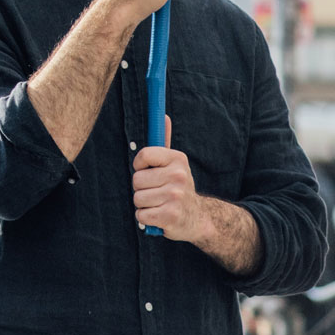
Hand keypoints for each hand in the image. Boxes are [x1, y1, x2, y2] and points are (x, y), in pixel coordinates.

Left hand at [133, 115, 202, 240]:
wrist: (197, 218)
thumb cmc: (177, 187)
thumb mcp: (174, 164)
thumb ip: (165, 140)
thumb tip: (164, 116)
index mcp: (178, 159)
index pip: (143, 155)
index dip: (140, 165)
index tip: (147, 170)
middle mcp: (179, 176)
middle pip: (137, 180)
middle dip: (141, 188)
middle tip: (157, 191)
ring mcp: (176, 197)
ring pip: (137, 198)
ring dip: (144, 204)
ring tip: (159, 203)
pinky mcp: (171, 216)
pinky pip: (141, 215)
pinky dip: (145, 218)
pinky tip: (159, 216)